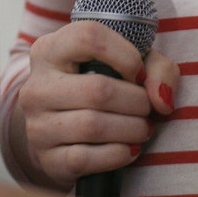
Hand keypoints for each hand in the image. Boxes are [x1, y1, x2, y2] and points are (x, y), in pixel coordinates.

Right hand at [11, 21, 179, 189]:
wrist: (67, 135)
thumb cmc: (102, 87)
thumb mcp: (130, 66)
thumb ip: (156, 69)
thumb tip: (162, 100)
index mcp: (50, 50)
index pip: (89, 37)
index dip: (125, 56)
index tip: (140, 74)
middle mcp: (36, 86)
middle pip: (98, 90)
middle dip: (136, 101)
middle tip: (148, 108)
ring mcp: (37, 125)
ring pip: (93, 126)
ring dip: (132, 129)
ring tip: (143, 128)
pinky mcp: (46, 159)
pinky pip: (85, 158)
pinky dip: (117, 154)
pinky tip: (130, 149)